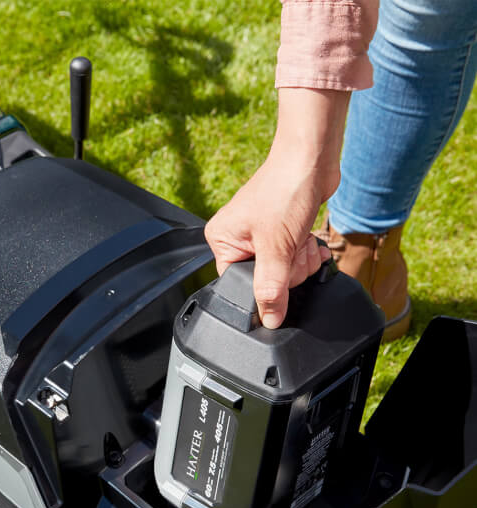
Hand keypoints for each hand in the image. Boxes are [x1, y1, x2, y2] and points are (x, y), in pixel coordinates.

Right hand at [204, 88, 349, 328]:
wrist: (313, 158)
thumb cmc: (286, 189)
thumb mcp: (276, 247)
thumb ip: (271, 289)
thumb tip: (269, 321)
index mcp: (222, 241)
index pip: (238, 284)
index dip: (265, 284)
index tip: (280, 268)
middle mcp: (238, 239)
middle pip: (265, 280)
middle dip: (288, 268)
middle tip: (292, 246)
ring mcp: (261, 236)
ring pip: (284, 272)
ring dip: (301, 259)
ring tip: (302, 237)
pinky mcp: (282, 233)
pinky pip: (294, 259)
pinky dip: (306, 252)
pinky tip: (310, 238)